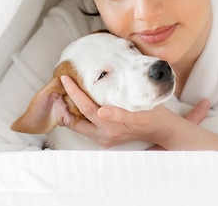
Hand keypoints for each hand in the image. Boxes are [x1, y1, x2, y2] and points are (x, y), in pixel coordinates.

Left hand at [60, 75, 175, 147]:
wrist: (161, 129)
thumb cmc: (153, 115)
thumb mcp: (141, 111)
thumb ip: (120, 113)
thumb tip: (102, 111)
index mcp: (112, 127)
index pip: (86, 108)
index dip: (74, 93)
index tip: (65, 79)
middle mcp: (104, 136)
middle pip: (76, 121)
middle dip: (64, 106)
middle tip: (56, 88)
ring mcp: (104, 139)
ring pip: (79, 126)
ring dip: (69, 112)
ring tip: (62, 95)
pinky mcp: (105, 139)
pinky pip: (86, 127)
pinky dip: (78, 116)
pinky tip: (75, 105)